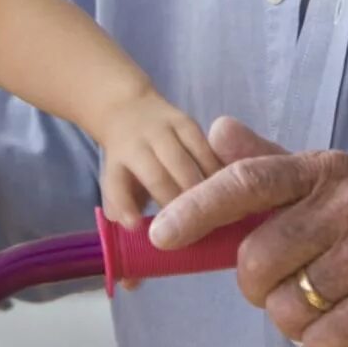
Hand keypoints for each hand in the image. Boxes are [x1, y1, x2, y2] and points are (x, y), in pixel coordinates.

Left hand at [93, 89, 222, 229]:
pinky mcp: (188, 124)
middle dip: (177, 209)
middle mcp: (138, 143)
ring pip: (187, 165)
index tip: (136, 226)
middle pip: (158, 178)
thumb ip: (124, 205)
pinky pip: (207, 152)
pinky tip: (230, 194)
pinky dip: (218, 176)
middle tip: (197, 234)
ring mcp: (164, 131)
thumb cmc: (128, 161)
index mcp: (117, 161)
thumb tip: (134, 227)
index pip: (117, 184)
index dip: (125, 206)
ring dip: (203, 195)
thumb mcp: (118, 181)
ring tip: (219, 218)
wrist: (131, 112)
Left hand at [148, 117, 347, 346]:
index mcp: (327, 171)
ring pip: (284, 308)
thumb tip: (215, 128)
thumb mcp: (329, 189)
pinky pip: (320, 342)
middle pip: (256, 260)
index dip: (197, 209)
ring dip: (295, 320)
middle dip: (259, 286)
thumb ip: (269, 164)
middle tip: (291, 285)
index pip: (247, 182)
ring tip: (330, 304)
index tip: (161, 235)